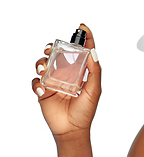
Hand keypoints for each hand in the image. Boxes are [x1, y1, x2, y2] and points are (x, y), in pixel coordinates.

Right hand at [32, 24, 100, 138]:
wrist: (72, 129)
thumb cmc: (86, 111)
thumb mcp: (94, 89)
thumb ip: (94, 71)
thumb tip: (93, 52)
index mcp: (81, 71)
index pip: (83, 51)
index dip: (83, 37)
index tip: (82, 27)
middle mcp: (67, 74)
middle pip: (58, 53)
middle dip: (54, 47)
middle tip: (52, 48)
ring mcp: (54, 82)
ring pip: (44, 64)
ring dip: (41, 62)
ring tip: (43, 68)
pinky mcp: (43, 91)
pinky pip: (35, 82)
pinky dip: (36, 83)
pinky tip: (43, 90)